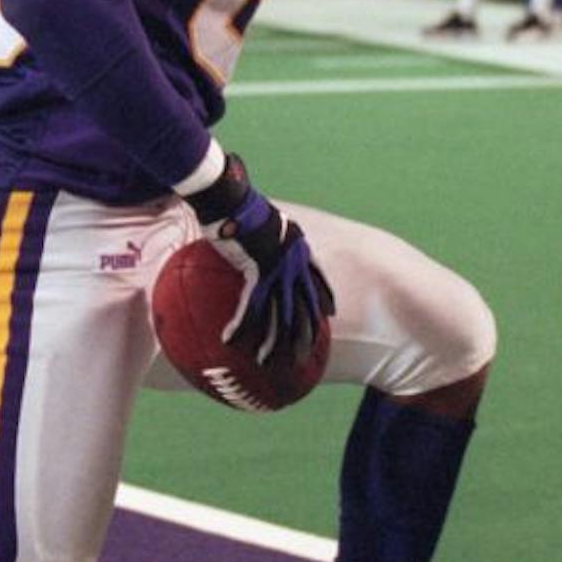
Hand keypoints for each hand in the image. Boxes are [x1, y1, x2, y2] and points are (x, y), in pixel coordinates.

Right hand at [183, 153, 333, 366]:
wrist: (233, 198)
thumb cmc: (241, 205)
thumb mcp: (260, 221)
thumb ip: (261, 236)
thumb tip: (250, 240)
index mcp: (298, 249)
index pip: (317, 279)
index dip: (324, 298)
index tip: (329, 315)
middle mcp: (293, 263)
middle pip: (304, 307)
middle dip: (304, 335)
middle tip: (302, 357)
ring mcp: (277, 270)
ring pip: (280, 316)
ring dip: (273, 343)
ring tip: (267, 362)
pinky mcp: (257, 273)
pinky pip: (250, 308)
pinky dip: (242, 327)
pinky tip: (232, 342)